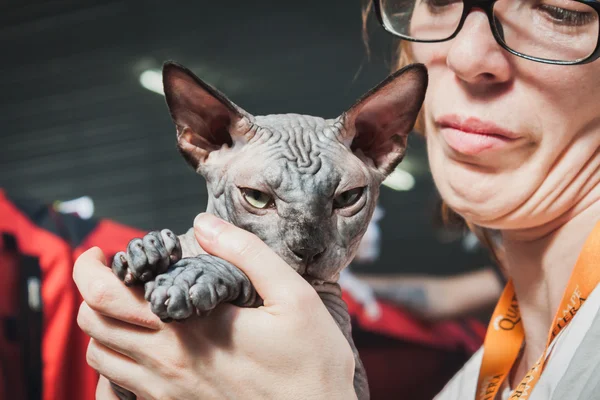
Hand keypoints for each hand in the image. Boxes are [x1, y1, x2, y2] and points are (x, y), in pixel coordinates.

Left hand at [74, 213, 356, 399]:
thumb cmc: (311, 364)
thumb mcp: (294, 297)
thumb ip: (246, 253)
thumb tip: (205, 222)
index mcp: (190, 327)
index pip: (108, 296)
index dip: (91, 268)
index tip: (103, 253)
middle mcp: (168, 361)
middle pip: (93, 324)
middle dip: (91, 290)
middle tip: (114, 272)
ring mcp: (166, 391)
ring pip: (99, 357)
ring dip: (101, 326)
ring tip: (126, 305)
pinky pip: (118, 386)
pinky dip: (115, 360)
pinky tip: (142, 345)